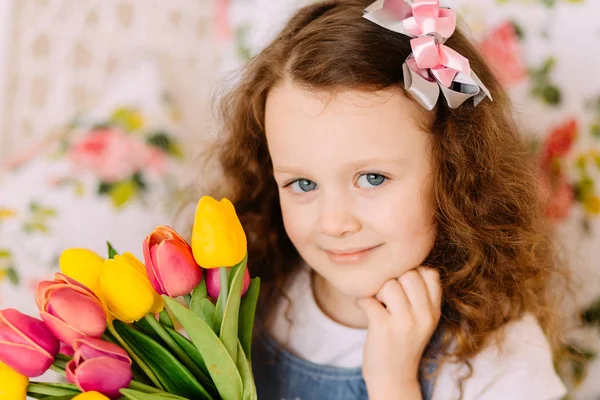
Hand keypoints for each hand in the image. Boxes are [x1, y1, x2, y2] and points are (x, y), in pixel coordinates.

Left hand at [357, 267, 441, 399]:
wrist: (393, 379)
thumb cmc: (402, 344)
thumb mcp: (422, 321)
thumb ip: (419, 295)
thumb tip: (399, 261)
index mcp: (434, 311)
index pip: (430, 273)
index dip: (412, 272)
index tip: (401, 286)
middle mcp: (424, 316)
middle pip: (408, 273)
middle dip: (393, 279)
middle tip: (386, 295)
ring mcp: (404, 323)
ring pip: (388, 284)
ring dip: (377, 290)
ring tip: (376, 302)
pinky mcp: (383, 329)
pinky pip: (368, 299)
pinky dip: (361, 301)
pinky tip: (364, 308)